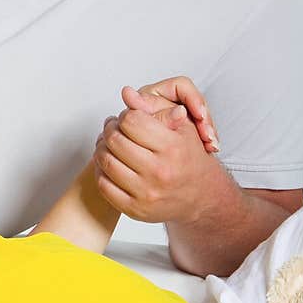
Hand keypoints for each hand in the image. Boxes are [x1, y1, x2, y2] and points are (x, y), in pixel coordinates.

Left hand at [94, 84, 217, 223]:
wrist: (201, 197)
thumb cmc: (190, 158)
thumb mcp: (182, 128)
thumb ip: (154, 108)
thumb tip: (127, 93)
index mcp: (172, 147)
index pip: (131, 121)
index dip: (125, 116)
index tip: (127, 118)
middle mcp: (159, 171)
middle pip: (115, 140)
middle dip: (110, 129)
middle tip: (112, 127)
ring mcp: (146, 193)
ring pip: (106, 162)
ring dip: (101, 148)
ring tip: (108, 143)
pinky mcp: (135, 210)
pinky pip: (104, 186)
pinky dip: (101, 171)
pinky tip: (109, 163)